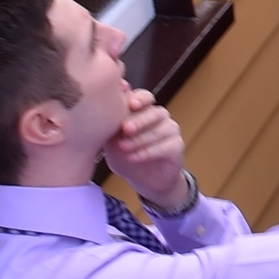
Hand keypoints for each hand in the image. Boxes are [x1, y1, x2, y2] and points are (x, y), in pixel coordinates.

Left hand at [106, 88, 187, 209]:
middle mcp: (159, 117)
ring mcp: (171, 130)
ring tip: (125, 147)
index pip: (144, 97)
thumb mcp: (111, 141)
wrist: (142, 180)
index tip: (130, 104)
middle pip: (155, 111)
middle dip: (140, 119)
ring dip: (141, 138)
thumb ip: (109, 125)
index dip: (139, 98)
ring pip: (161, 129)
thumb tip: (101, 109)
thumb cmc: (125, 156)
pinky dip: (148, 152)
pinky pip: (166, 146)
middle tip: (125, 128)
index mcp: (143, 111)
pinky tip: (134, 157)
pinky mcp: (177, 146)